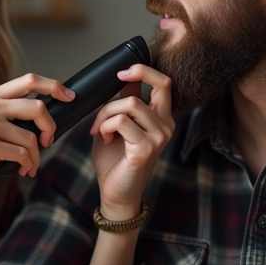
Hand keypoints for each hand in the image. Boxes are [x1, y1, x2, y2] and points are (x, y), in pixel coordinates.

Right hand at [0, 73, 73, 194]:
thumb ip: (2, 111)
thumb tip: (36, 115)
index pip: (29, 80)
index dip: (54, 86)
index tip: (69, 95)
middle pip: (38, 107)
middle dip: (51, 127)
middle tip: (47, 141)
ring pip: (31, 138)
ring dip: (36, 156)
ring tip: (29, 165)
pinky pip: (22, 155)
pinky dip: (27, 165)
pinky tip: (21, 170)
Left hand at [89, 64, 173, 219]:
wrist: (115, 193)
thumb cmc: (115, 161)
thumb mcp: (118, 126)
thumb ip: (125, 104)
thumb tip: (126, 80)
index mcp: (161, 119)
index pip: (164, 83)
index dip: (143, 70)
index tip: (122, 73)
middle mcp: (165, 126)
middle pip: (151, 88)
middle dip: (120, 92)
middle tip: (104, 108)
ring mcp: (158, 138)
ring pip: (129, 105)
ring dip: (106, 115)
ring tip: (100, 130)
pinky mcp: (145, 149)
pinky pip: (121, 122)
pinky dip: (104, 126)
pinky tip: (103, 138)